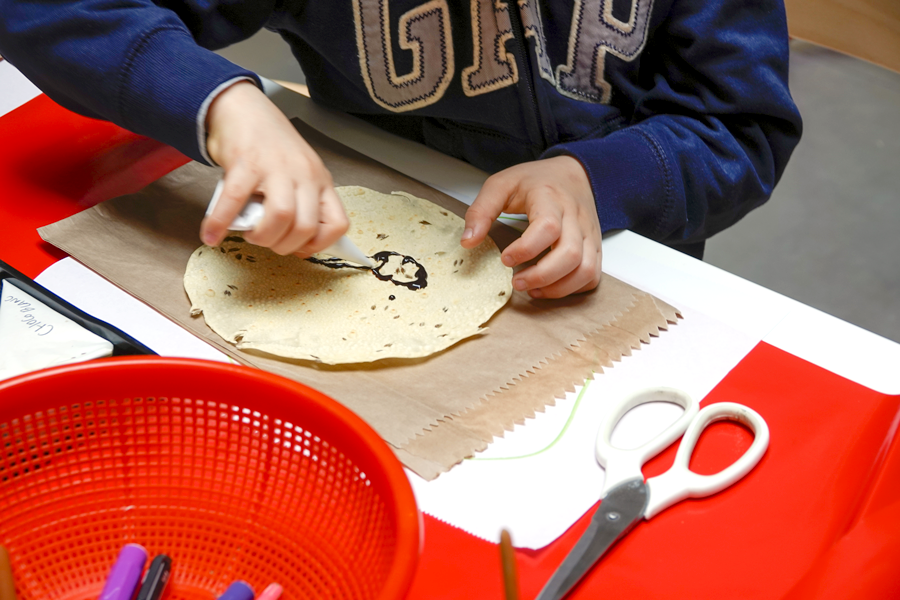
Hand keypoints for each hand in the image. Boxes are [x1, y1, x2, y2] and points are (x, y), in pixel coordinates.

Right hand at [200, 81, 348, 255]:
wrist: (243, 108)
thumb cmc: (271, 146)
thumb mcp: (300, 173)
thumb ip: (302, 203)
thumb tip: (297, 244)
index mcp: (320, 181)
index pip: (337, 223)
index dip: (319, 245)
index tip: (300, 248)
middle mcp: (303, 174)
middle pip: (306, 226)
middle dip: (284, 246)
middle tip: (268, 242)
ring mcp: (276, 167)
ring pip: (281, 217)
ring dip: (263, 237)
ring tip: (251, 234)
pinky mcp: (245, 163)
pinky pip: (234, 201)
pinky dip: (220, 223)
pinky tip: (211, 234)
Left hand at [461, 156, 601, 298]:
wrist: (573, 172)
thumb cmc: (535, 181)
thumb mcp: (501, 185)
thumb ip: (481, 211)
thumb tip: (467, 242)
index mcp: (550, 198)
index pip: (548, 227)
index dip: (526, 249)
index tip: (505, 259)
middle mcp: (575, 217)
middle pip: (570, 254)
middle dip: (542, 276)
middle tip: (517, 282)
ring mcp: (588, 233)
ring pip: (586, 269)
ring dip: (559, 288)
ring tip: (533, 290)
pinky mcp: (595, 246)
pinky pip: (593, 275)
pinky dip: (574, 288)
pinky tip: (551, 287)